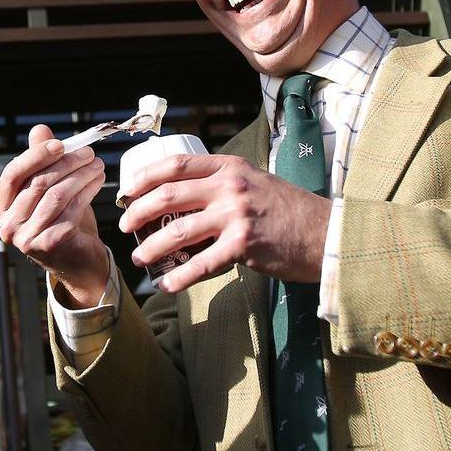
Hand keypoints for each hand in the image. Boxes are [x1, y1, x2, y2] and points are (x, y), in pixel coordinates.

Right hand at [0, 125, 111, 306]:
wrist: (79, 262)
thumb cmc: (61, 221)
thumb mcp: (49, 191)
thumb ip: (41, 162)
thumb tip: (39, 129)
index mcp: (2, 210)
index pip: (12, 175)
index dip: (35, 156)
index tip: (59, 144)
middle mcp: (9, 226)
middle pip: (37, 183)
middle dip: (66, 163)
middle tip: (88, 152)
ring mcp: (28, 237)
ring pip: (56, 194)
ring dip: (80, 174)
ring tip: (97, 164)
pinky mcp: (51, 243)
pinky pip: (72, 207)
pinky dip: (88, 190)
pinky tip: (99, 181)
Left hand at [118, 153, 330, 293]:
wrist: (326, 233)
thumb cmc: (288, 210)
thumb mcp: (254, 182)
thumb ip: (223, 184)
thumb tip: (182, 197)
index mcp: (230, 167)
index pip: (176, 165)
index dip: (145, 177)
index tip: (126, 191)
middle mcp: (230, 187)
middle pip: (168, 195)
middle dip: (137, 212)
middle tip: (124, 227)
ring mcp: (236, 216)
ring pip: (178, 230)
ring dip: (151, 247)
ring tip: (139, 257)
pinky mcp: (244, 245)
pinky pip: (201, 264)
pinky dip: (178, 277)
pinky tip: (165, 285)